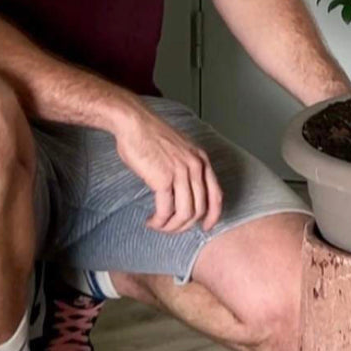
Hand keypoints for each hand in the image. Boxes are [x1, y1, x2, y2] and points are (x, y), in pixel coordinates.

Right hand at [112, 105, 222, 233]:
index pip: (216, 195)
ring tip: (159, 226)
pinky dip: (159, 221)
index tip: (205, 227)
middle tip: (170, 228)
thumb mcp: (179, 149)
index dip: (213, 216)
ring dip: (171, 226)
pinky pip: (166, 211)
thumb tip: (185, 193)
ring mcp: (181, 173)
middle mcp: (195, 167)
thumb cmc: (151, 136)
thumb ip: (186, 168)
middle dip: (185, 225)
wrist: (134, 123)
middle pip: (200, 209)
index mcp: (201, 160)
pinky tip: (151, 221)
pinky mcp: (163, 179)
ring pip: (185, 213)